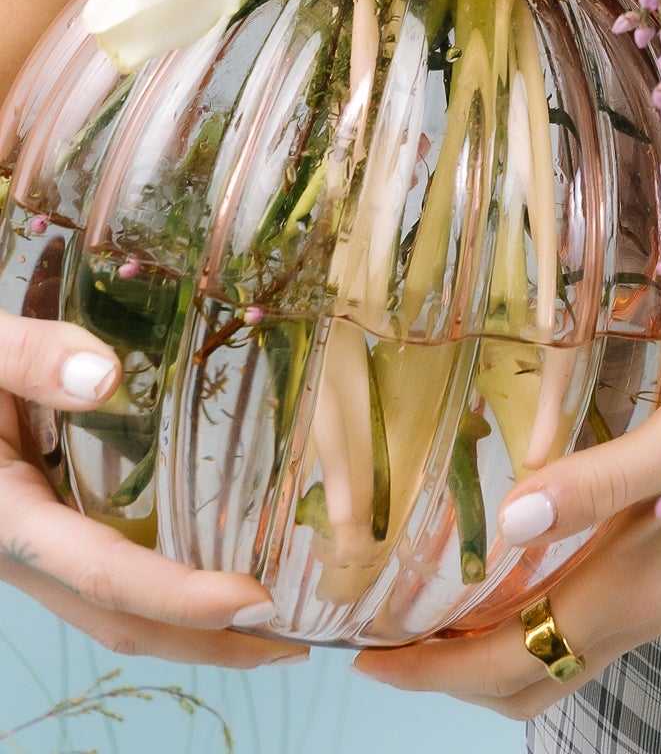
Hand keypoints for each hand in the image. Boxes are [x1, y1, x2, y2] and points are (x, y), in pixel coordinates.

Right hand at [0, 309, 304, 668]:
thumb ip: (32, 357)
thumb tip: (107, 376)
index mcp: (5, 517)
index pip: (103, 574)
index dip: (179, 597)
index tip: (252, 600)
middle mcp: (19, 552)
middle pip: (117, 620)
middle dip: (206, 642)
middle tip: (292, 640)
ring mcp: (31, 552)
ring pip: (111, 612)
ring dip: (189, 628)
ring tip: (269, 620)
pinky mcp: (42, 536)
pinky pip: (104, 580)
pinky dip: (163, 593)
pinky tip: (212, 568)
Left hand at [354, 380, 660, 717]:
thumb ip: (594, 483)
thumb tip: (509, 522)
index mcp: (637, 590)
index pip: (512, 661)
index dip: (433, 671)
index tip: (366, 657)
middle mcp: (650, 609)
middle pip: (530, 682)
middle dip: (452, 676)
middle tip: (387, 638)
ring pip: (561, 657)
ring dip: (493, 649)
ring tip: (435, 604)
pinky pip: (591, 624)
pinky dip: (537, 617)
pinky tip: (520, 564)